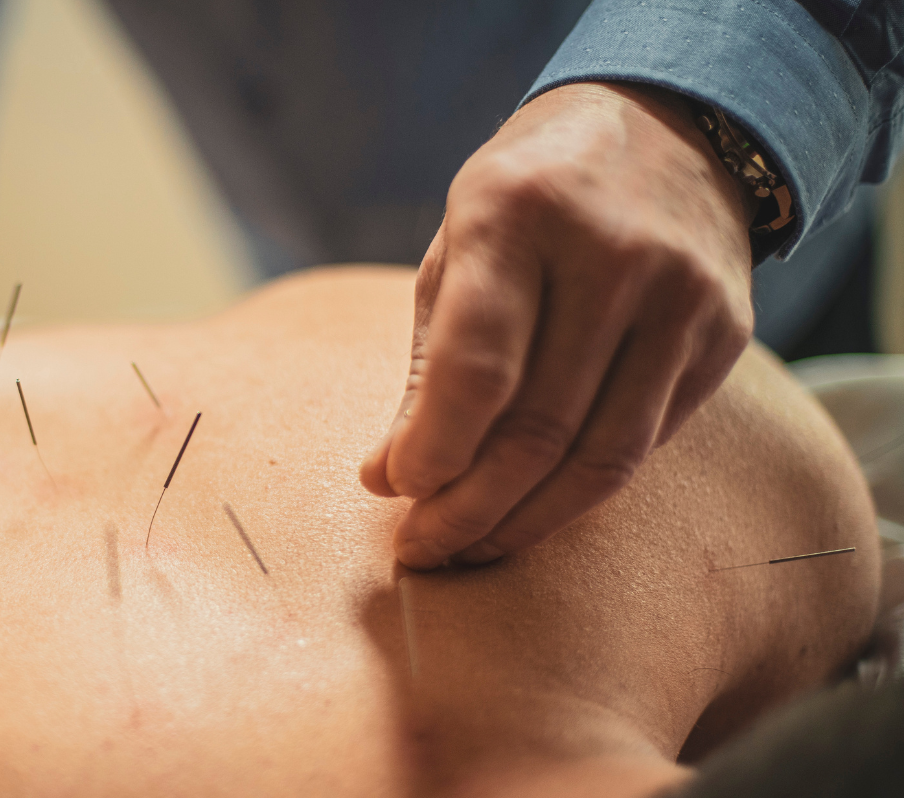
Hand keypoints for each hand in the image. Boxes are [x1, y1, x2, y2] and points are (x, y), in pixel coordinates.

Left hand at [360, 82, 756, 569]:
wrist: (670, 127)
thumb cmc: (530, 199)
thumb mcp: (459, 246)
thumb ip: (427, 363)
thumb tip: (388, 480)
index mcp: (518, 215)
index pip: (476, 369)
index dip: (432, 452)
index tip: (393, 493)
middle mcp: (612, 254)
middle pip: (539, 429)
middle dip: (469, 509)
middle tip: (422, 549)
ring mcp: (682, 297)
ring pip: (603, 458)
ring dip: (525, 523)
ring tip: (469, 549)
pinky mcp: (727, 336)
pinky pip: (645, 444)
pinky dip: (579, 491)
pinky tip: (531, 508)